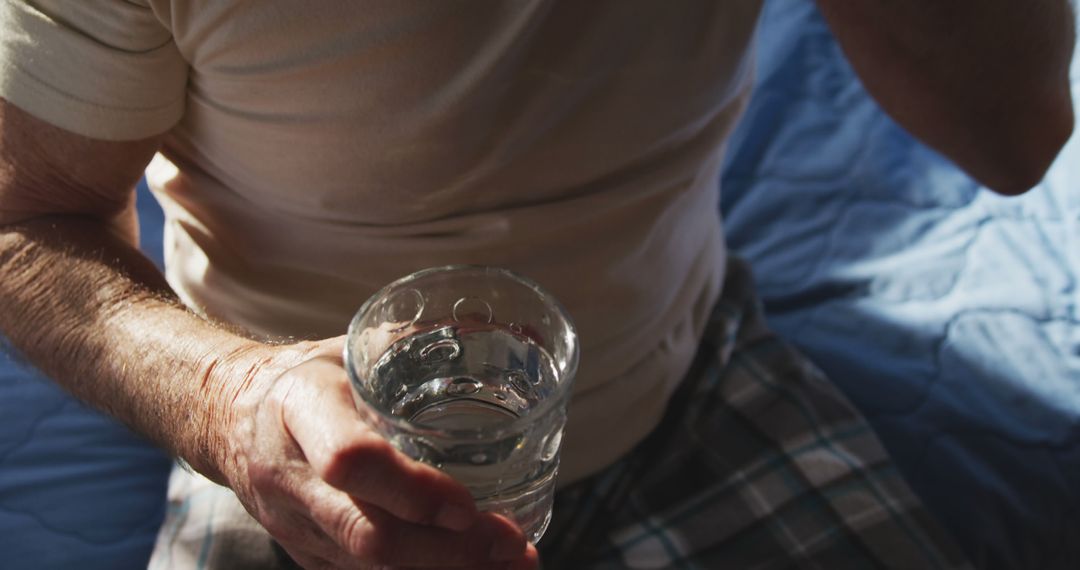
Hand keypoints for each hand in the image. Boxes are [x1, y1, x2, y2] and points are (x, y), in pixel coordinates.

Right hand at [210, 338, 538, 568]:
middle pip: (368, 532)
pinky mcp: (308, 554)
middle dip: (447, 549)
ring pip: (370, 566)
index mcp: (301, 410)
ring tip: (513, 564)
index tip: (467, 504)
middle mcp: (291, 478)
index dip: (411, 490)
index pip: (350, 461)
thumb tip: (495, 328)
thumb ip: (412, 345)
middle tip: (511, 543)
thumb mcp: (346, 349)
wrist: (226, 418)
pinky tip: (475, 567)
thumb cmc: (303, 378)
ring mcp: (295, 525)